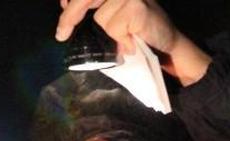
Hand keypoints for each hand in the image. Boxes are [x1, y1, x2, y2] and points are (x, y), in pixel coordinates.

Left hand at [54, 0, 211, 84]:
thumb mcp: (115, 14)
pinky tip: (133, 41)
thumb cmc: (141, 32)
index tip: (62, 7)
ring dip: (111, 34)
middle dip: (71, 16)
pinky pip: (113, 28)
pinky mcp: (136, 7)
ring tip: (127, 38)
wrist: (168, 47)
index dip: (72, 1)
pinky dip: (121, 39)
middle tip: (60, 35)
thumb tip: (66, 5)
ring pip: (101, 19)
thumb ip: (97, 6)